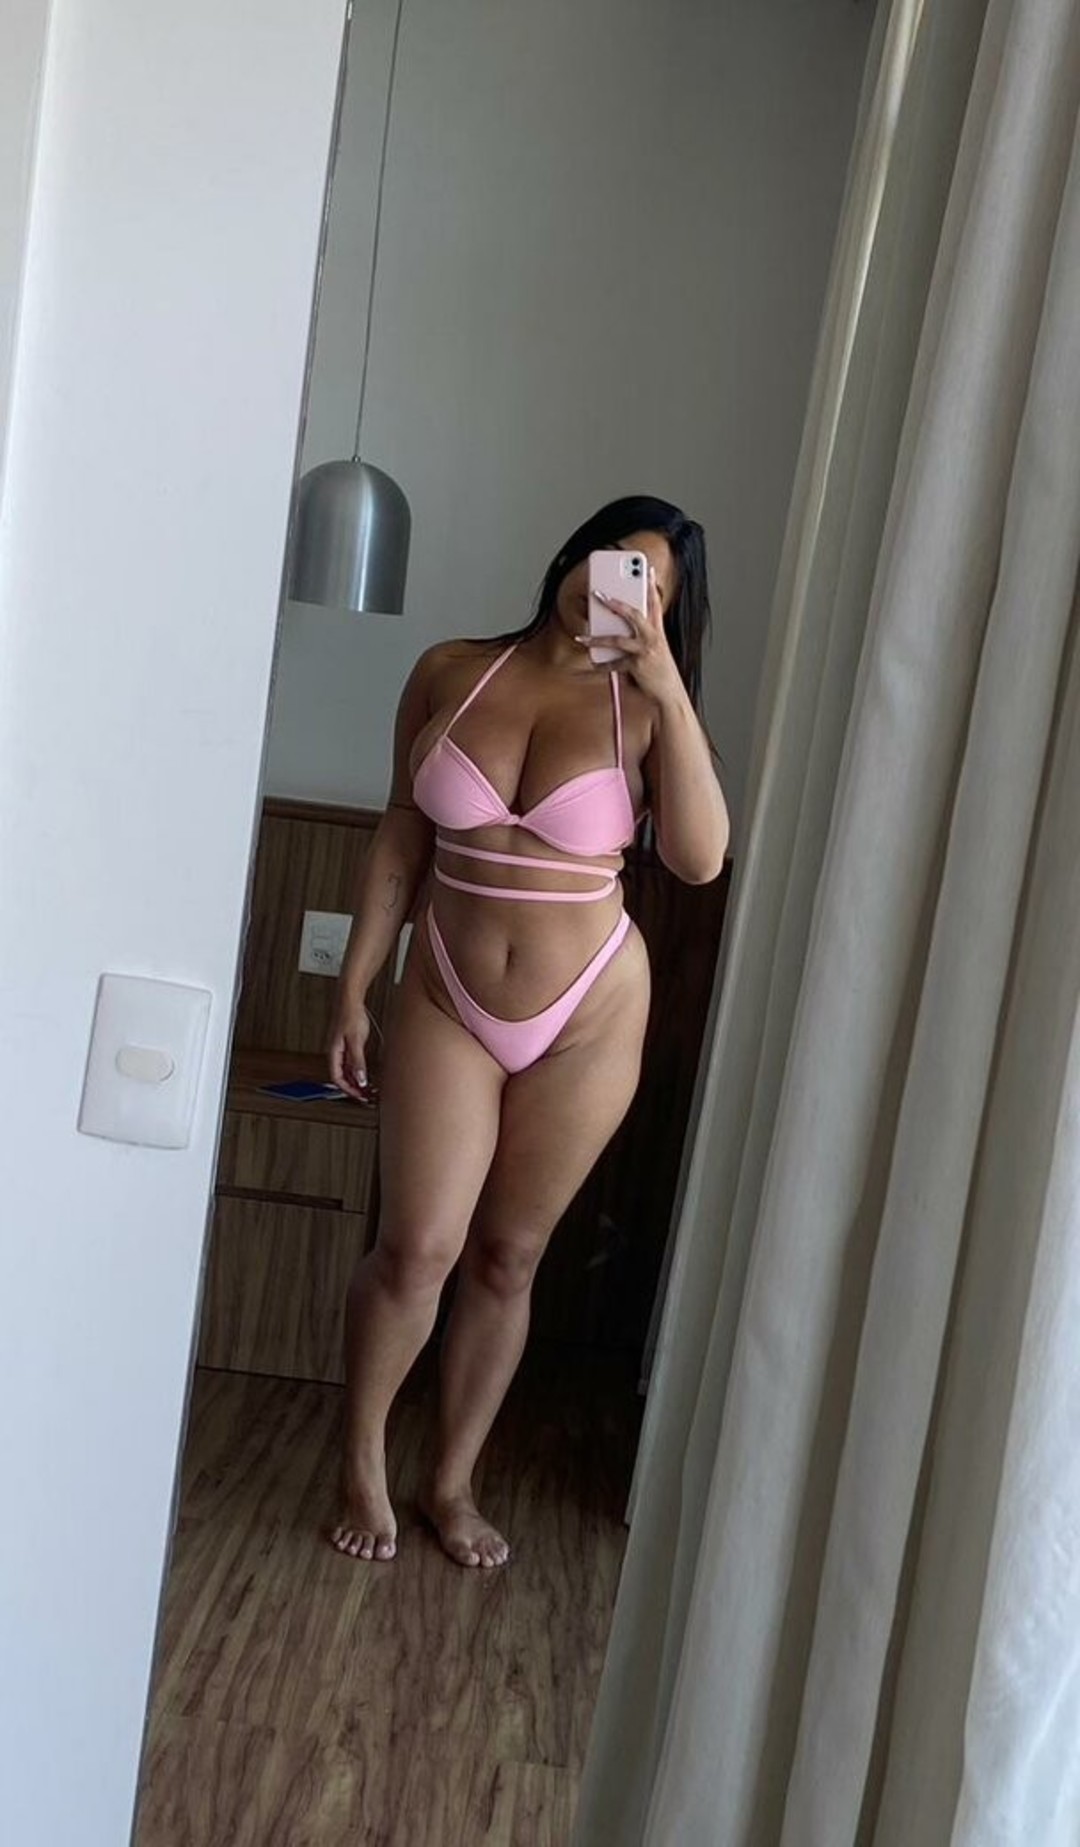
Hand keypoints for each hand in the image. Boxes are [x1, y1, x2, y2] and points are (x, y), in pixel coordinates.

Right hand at [328, 1002, 377, 1102]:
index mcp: (334, 1053)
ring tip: (370, 1090)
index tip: (360, 1096)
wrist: (350, 1000)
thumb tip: (360, 1078)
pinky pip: (353, 1065)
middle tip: (367, 1097)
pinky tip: (369, 1076)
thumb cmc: (349, 1015)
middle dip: (354, 1089)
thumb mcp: (356, 1040)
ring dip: (358, 1082)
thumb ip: (357, 1060)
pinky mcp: (350, 1046)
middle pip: (343, 1078)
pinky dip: (360, 1072)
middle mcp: (337, 1054)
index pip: (338, 1078)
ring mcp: (343, 1050)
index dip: (348, 1089)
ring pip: (348, 1072)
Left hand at [578, 565, 683, 706]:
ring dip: (596, 639)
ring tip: (582, 637)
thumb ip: (642, 638)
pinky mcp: (638, 665)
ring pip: (617, 639)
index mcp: (659, 632)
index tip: (649, 570)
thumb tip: (617, 631)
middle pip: (633, 614)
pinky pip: (614, 664)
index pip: (655, 604)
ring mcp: (646, 650)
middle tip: (599, 593)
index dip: (652, 586)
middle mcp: (654, 637)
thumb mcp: (656, 651)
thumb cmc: (660, 672)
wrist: (670, 694)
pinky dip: (602, 665)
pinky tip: (594, 664)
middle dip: (615, 603)